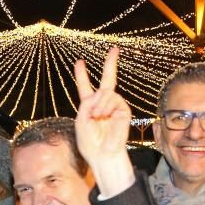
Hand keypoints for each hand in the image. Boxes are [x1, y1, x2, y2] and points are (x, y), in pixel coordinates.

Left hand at [73, 46, 134, 196]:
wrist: (102, 155)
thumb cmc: (89, 143)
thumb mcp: (80, 121)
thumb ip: (86, 104)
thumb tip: (100, 93)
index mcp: (90, 107)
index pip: (86, 88)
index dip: (82, 76)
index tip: (80, 62)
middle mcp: (103, 104)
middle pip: (108, 81)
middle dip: (110, 64)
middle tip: (114, 49)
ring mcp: (114, 106)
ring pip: (106, 92)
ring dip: (99, 104)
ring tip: (97, 116)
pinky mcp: (123, 110)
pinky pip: (113, 100)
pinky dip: (105, 107)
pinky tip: (103, 116)